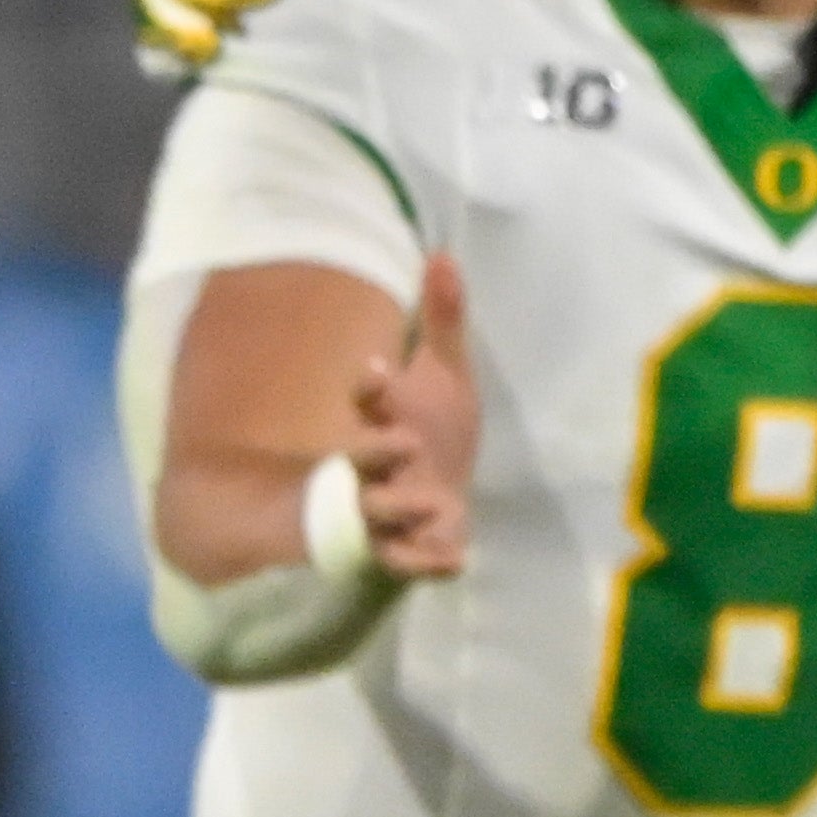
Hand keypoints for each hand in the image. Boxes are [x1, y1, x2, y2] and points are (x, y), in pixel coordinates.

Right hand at [344, 251, 474, 578]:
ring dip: (399, 509)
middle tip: (402, 442)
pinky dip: (427, 563)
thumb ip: (442, 319)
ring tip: (433, 503)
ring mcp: (386, 512)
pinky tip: (454, 563)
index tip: (377, 370)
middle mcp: (374, 468)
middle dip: (375, 451)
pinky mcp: (405, 549)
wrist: (438, 503)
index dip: (371, 391)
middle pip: (363, 461)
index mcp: (381, 422)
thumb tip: (443, 253)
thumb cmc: (436, 431)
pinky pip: (409, 560)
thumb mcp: (444, 373)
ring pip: (378, 513)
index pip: (368, 404)